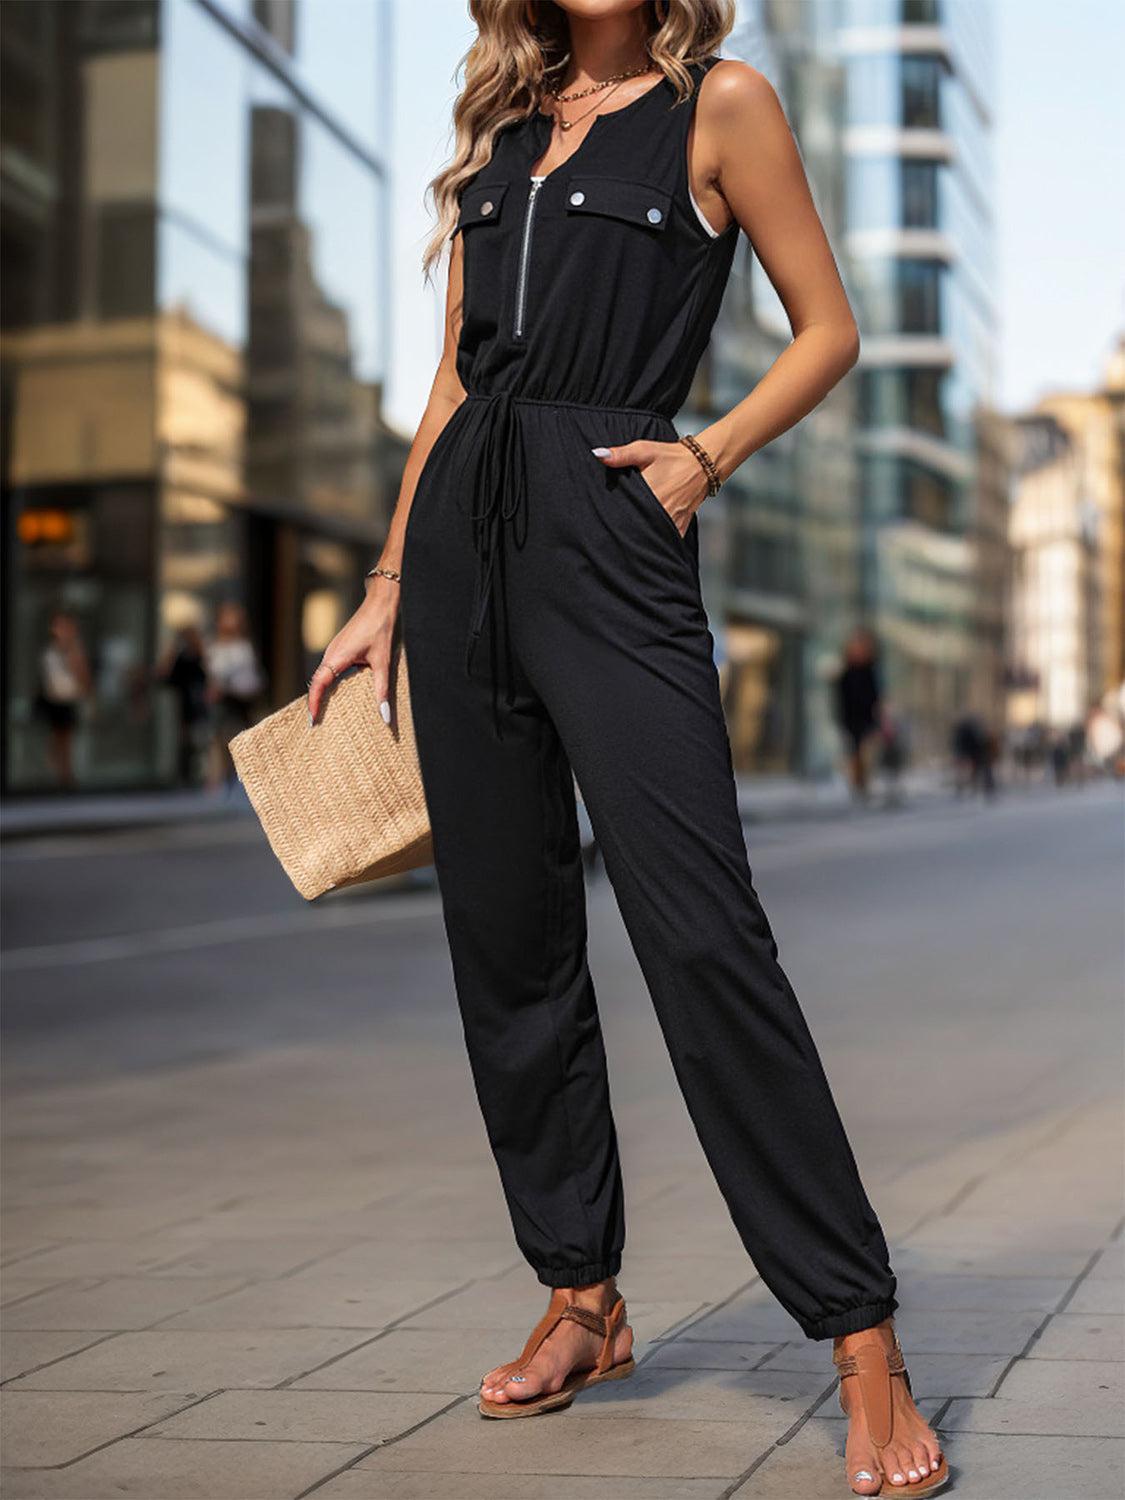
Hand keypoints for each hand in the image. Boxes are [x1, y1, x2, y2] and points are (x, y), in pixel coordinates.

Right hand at [307, 575, 399, 726]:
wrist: (380, 603)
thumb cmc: (380, 629)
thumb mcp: (383, 663)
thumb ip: (382, 690)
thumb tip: (384, 716)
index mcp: (337, 657)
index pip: (318, 684)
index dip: (313, 703)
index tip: (311, 720)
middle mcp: (331, 654)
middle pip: (317, 683)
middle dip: (315, 703)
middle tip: (315, 724)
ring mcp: (334, 650)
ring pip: (323, 676)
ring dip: (322, 694)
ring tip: (323, 714)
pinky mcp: (339, 648)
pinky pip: (329, 670)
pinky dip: (329, 684)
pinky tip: (338, 695)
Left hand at [592, 440, 708, 536]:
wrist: (701, 465)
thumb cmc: (672, 457)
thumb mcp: (644, 450)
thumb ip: (620, 455)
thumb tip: (598, 455)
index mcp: (649, 495)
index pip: (623, 513)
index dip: (612, 517)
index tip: (604, 516)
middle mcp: (660, 512)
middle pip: (634, 528)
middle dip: (623, 527)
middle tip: (612, 526)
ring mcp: (671, 523)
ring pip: (648, 536)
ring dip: (638, 534)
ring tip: (628, 530)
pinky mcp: (678, 528)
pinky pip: (663, 539)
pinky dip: (654, 538)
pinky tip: (645, 533)